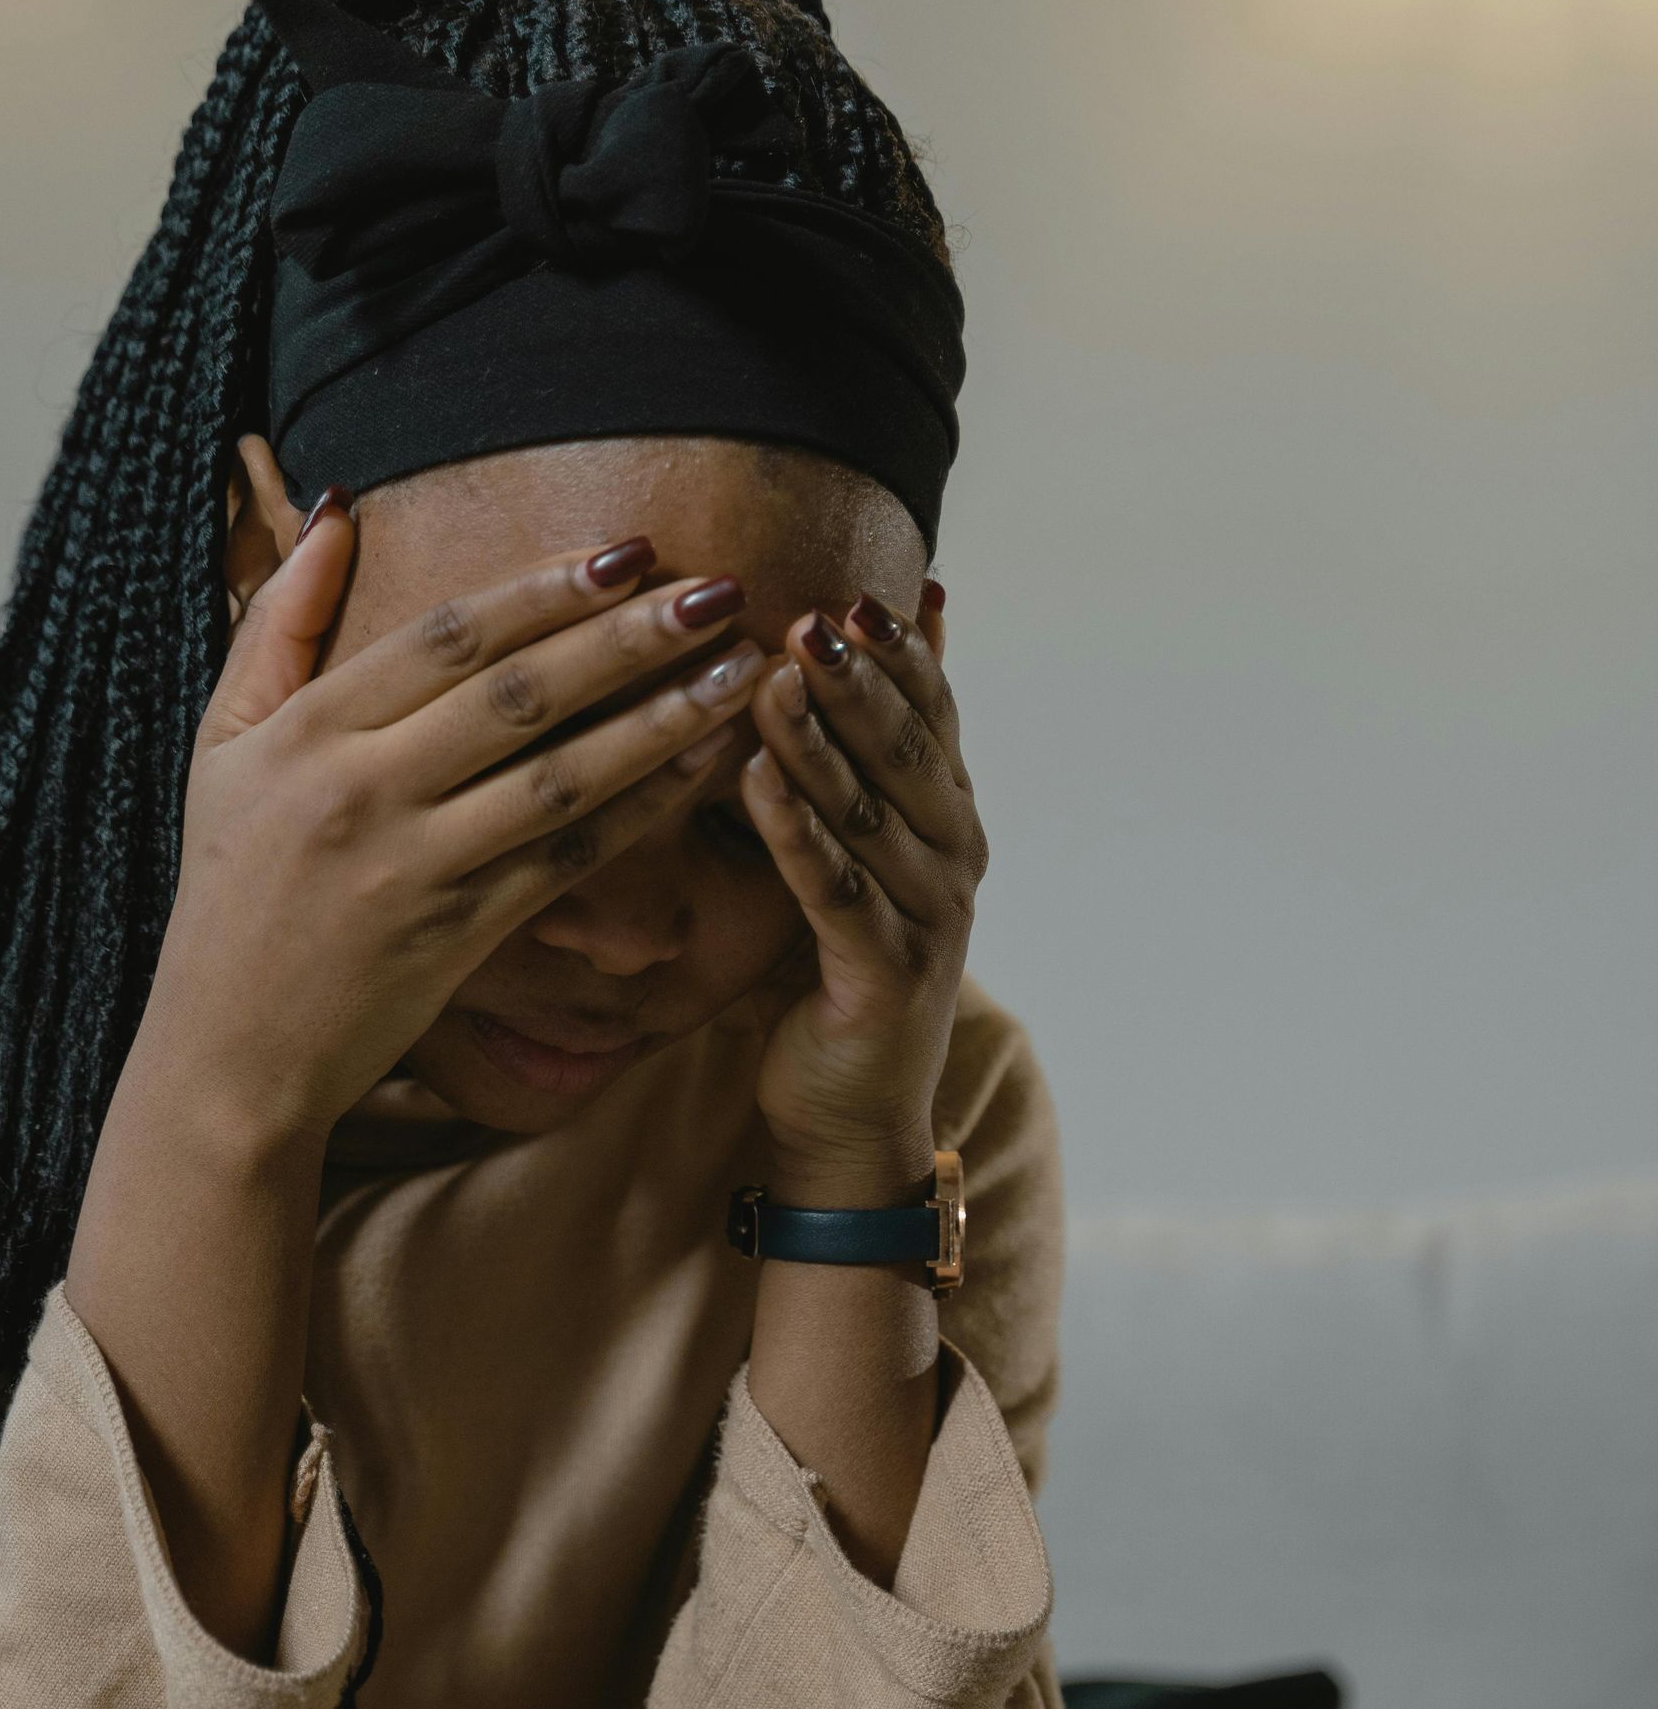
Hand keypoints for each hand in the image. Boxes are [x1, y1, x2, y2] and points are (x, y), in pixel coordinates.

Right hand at [149, 510, 761, 1146]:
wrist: (227, 1055)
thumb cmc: (229, 890)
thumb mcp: (224, 745)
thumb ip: (277, 625)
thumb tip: (336, 512)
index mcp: (309, 732)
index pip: (447, 639)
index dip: (545, 589)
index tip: (631, 549)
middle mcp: (363, 792)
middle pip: (517, 695)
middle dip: (628, 636)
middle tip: (718, 589)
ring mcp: (415, 869)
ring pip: (559, 778)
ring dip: (661, 718)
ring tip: (742, 669)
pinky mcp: (457, 938)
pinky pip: (568, 862)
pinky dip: (642, 811)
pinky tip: (705, 766)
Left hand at [741, 585, 985, 1201]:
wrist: (849, 1117)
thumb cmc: (839, 970)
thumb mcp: (861, 847)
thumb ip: (871, 750)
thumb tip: (906, 629)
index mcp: (950, 822)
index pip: (934, 715)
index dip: (899, 653)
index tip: (852, 591)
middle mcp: (953, 862)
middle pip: (909, 752)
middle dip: (861, 681)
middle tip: (810, 614)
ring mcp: (927, 922)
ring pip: (870, 813)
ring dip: (821, 741)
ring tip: (772, 673)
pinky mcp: (884, 977)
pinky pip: (835, 891)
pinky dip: (795, 831)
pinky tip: (755, 778)